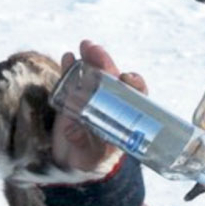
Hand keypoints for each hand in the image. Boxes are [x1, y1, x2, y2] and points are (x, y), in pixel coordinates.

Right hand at [52, 40, 147, 171]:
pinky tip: (68, 56)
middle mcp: (110, 101)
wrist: (72, 159)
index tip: (127, 78)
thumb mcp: (89, 155)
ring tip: (85, 46)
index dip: (134, 83)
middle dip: (105, 62)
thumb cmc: (89, 158)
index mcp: (124, 115)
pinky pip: (74, 77)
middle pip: (112, 76)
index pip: (135, 93)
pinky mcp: (74, 96)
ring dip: (90, 58)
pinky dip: (70, 66)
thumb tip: (73, 132)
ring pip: (94, 72)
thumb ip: (83, 144)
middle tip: (95, 51)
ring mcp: (92, 96)